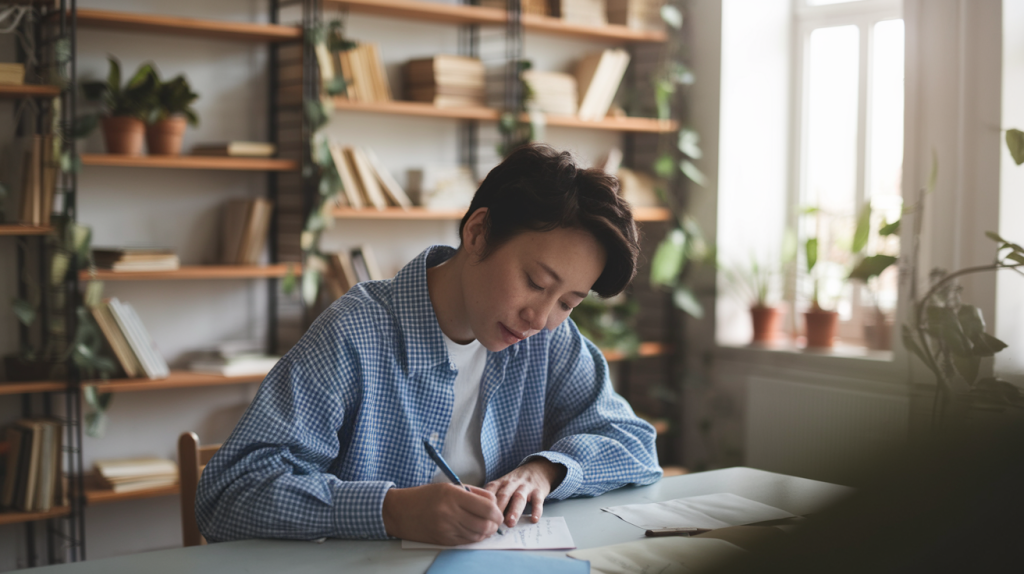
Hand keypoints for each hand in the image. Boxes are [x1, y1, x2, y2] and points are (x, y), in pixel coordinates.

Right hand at [382, 483, 502, 545]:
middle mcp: (450, 513)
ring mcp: (447, 529)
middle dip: (495, 524)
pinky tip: (474, 530)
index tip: (497, 511)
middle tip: (495, 520)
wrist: (401, 511)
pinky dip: (475, 537)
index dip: (497, 511)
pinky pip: (467, 542)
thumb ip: (474, 493)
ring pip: (478, 536)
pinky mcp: (444, 541)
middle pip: (485, 525)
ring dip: (486, 532)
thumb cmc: (426, 496)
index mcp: (453, 496)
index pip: (487, 508)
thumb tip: (494, 502)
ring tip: (485, 525)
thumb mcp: (449, 486)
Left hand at [485, 459, 565, 527]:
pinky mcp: (538, 491)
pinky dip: (536, 510)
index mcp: (500, 483)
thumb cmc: (515, 484)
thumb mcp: (502, 486)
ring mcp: (525, 487)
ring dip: (514, 511)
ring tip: (510, 523)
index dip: (485, 504)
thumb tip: (484, 520)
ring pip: (519, 498)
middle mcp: (511, 484)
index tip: (481, 518)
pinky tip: (534, 519)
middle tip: (493, 523)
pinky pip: (537, 501)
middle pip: (503, 495)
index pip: (490, 492)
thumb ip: (494, 500)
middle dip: (498, 509)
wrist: (538, 469)